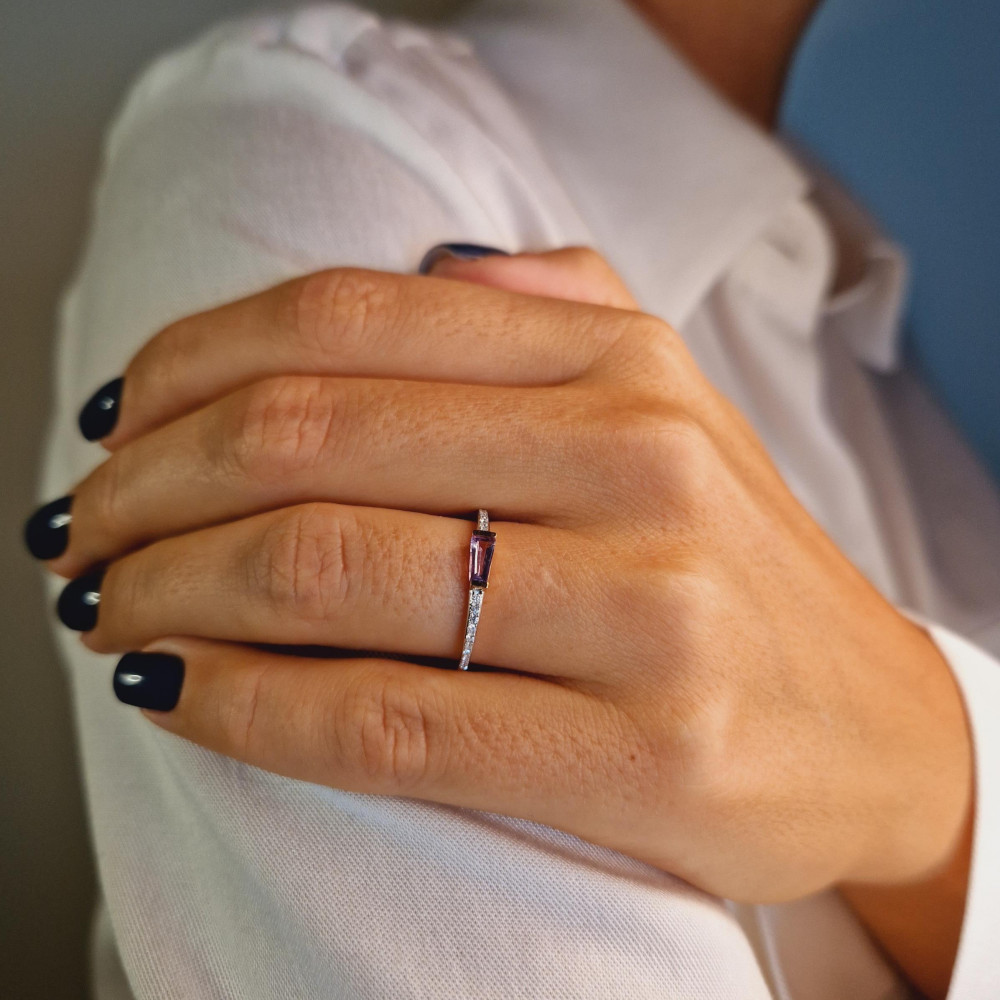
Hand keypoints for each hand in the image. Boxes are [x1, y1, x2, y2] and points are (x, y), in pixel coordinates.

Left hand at [38, 245, 970, 910]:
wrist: (875, 724)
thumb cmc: (735, 566)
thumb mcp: (671, 402)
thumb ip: (555, 307)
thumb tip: (418, 266)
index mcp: (625, 363)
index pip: (348, 322)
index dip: (187, 367)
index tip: (114, 424)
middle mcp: (638, 460)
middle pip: (310, 439)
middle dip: (148, 486)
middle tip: (83, 531)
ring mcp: (648, 606)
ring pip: (325, 573)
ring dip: (170, 592)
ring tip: (111, 613)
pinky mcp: (643, 750)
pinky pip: (382, 722)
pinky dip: (244, 706)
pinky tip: (180, 697)